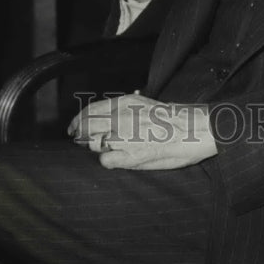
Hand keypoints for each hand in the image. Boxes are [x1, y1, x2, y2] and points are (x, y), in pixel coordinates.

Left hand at [67, 94, 217, 170]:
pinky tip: (118, 159)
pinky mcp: (129, 156)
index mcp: (124, 102)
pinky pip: (106, 160)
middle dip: (79, 134)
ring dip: (97, 147)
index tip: (72, 127)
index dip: (78, 120)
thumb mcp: (144, 103)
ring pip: (94, 144)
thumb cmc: (171, 119)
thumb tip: (102, 118)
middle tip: (77, 140)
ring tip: (109, 148)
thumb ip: (122, 109)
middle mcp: (120, 117)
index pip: (90, 110)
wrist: (191, 130)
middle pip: (86, 127)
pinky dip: (109, 161)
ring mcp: (123, 137)